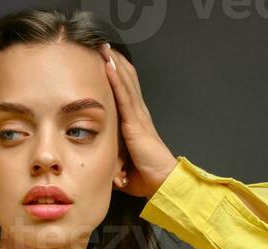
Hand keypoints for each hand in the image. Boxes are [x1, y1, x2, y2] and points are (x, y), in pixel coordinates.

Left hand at [99, 43, 177, 198]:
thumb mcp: (124, 168)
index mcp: (137, 124)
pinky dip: (116, 81)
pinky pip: (124, 98)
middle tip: (105, 47)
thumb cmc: (147, 177)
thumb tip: (106, 171)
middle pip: (128, 82)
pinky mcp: (135, 123)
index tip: (108, 62)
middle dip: (117, 64)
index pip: (127, 94)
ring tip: (105, 48)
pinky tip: (109, 67)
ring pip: (126, 84)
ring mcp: (138, 117)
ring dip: (115, 65)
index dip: (119, 77)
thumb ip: (115, 164)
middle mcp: (139, 116)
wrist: (162, 182)